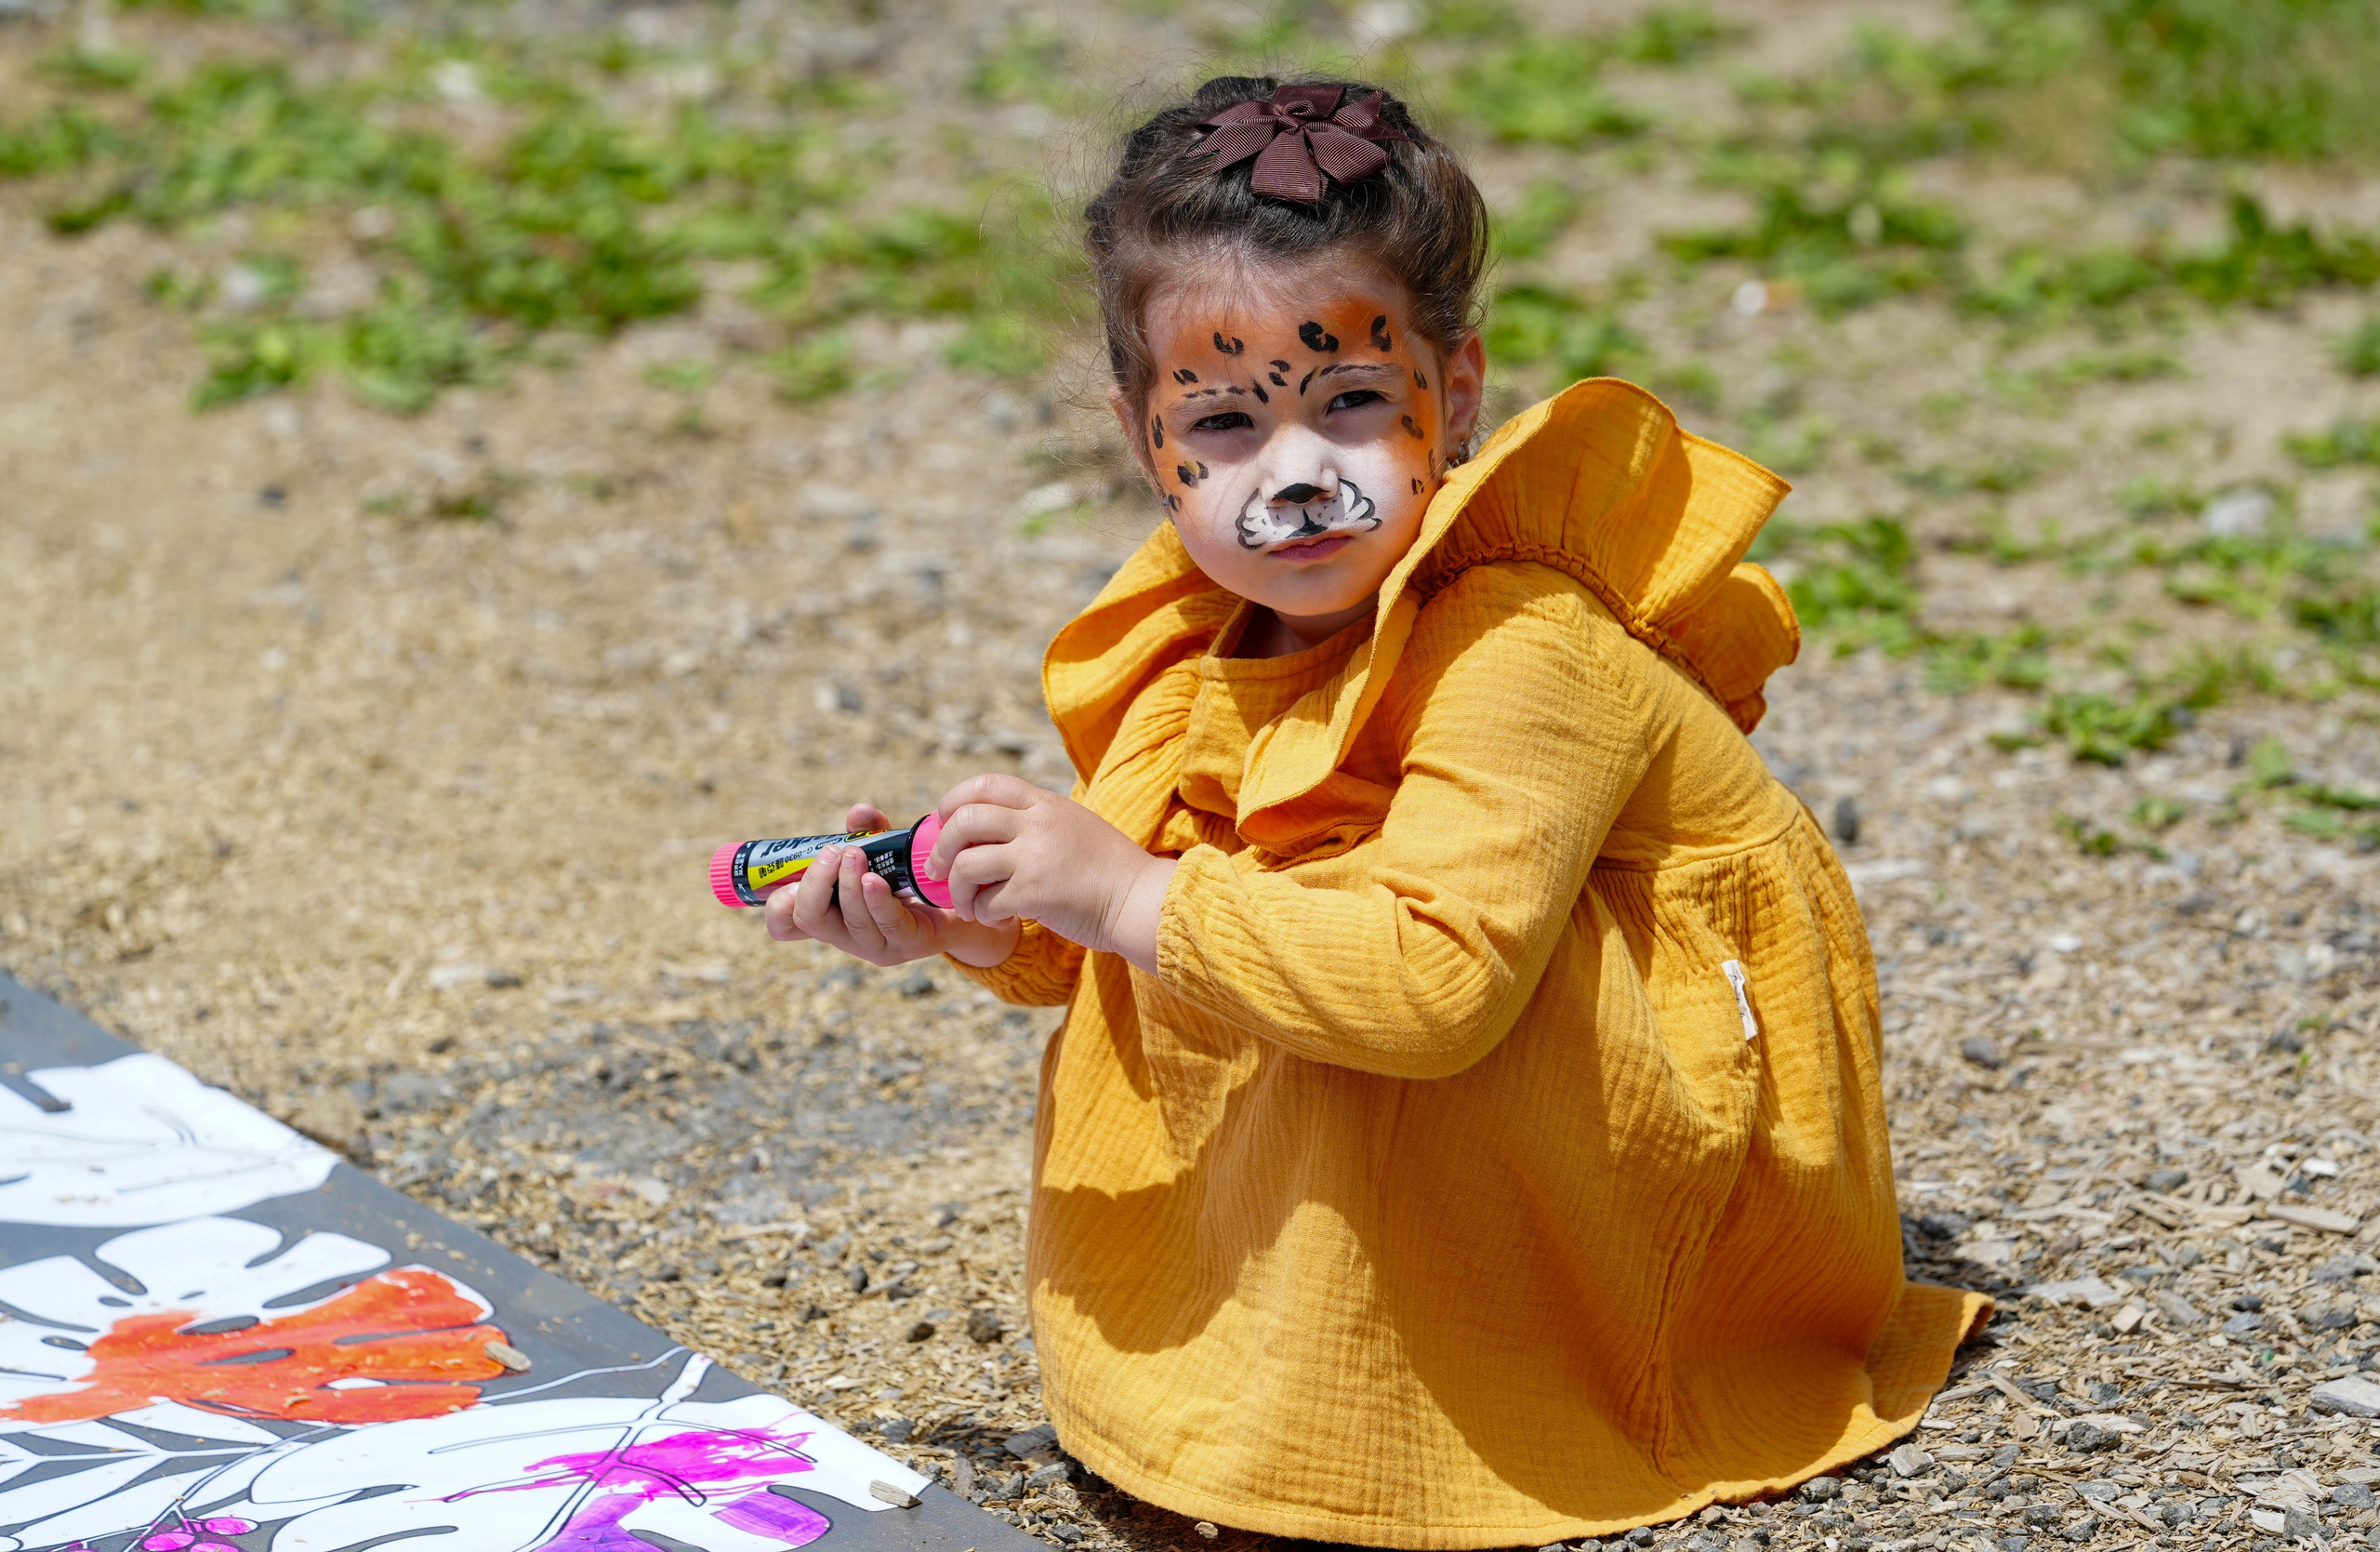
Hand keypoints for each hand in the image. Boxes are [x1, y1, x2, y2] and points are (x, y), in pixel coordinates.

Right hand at [764, 803, 1019, 968]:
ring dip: (848, 884)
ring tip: (855, 854)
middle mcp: (846, 936)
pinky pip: (887, 924)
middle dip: (814, 884)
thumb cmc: (908, 878)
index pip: (785, 925)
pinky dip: (877, 899)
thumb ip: (867, 833)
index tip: (784, 881)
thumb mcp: (883, 851)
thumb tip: (859, 813)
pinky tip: (876, 879)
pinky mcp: (908, 944)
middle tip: (830, 854)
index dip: (777, 908)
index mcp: (829, 916)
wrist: (959, 905)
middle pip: (810, 920)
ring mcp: (876, 945)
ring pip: (850, 921)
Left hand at [925, 776, 1175, 973]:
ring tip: (967, 905)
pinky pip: (986, 902)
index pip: (986, 784)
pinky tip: (999, 918)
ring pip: (966, 865)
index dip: (954, 800)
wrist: (1141, 900)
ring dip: (956, 890)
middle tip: (937, 868)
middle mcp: (1038, 824)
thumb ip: (1038, 820)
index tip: (944, 820)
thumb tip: (990, 827)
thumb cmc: (1110, 871)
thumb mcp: (1075, 825)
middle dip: (941, 847)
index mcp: (1046, 804)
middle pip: (964, 820)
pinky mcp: (1035, 894)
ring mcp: (1035, 858)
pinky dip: (983, 915)